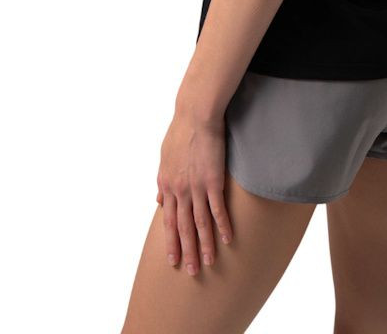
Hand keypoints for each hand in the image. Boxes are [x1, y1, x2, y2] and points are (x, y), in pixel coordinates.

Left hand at [156, 109, 233, 274]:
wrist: (195, 114)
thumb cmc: (180, 131)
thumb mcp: (163, 157)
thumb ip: (161, 182)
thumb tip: (158, 201)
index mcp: (166, 185)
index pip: (169, 220)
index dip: (171, 242)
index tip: (173, 260)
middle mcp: (179, 190)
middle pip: (182, 227)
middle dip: (186, 252)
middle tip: (191, 272)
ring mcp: (196, 187)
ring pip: (199, 224)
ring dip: (204, 246)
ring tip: (208, 263)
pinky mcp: (213, 180)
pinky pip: (217, 209)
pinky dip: (222, 226)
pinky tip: (227, 239)